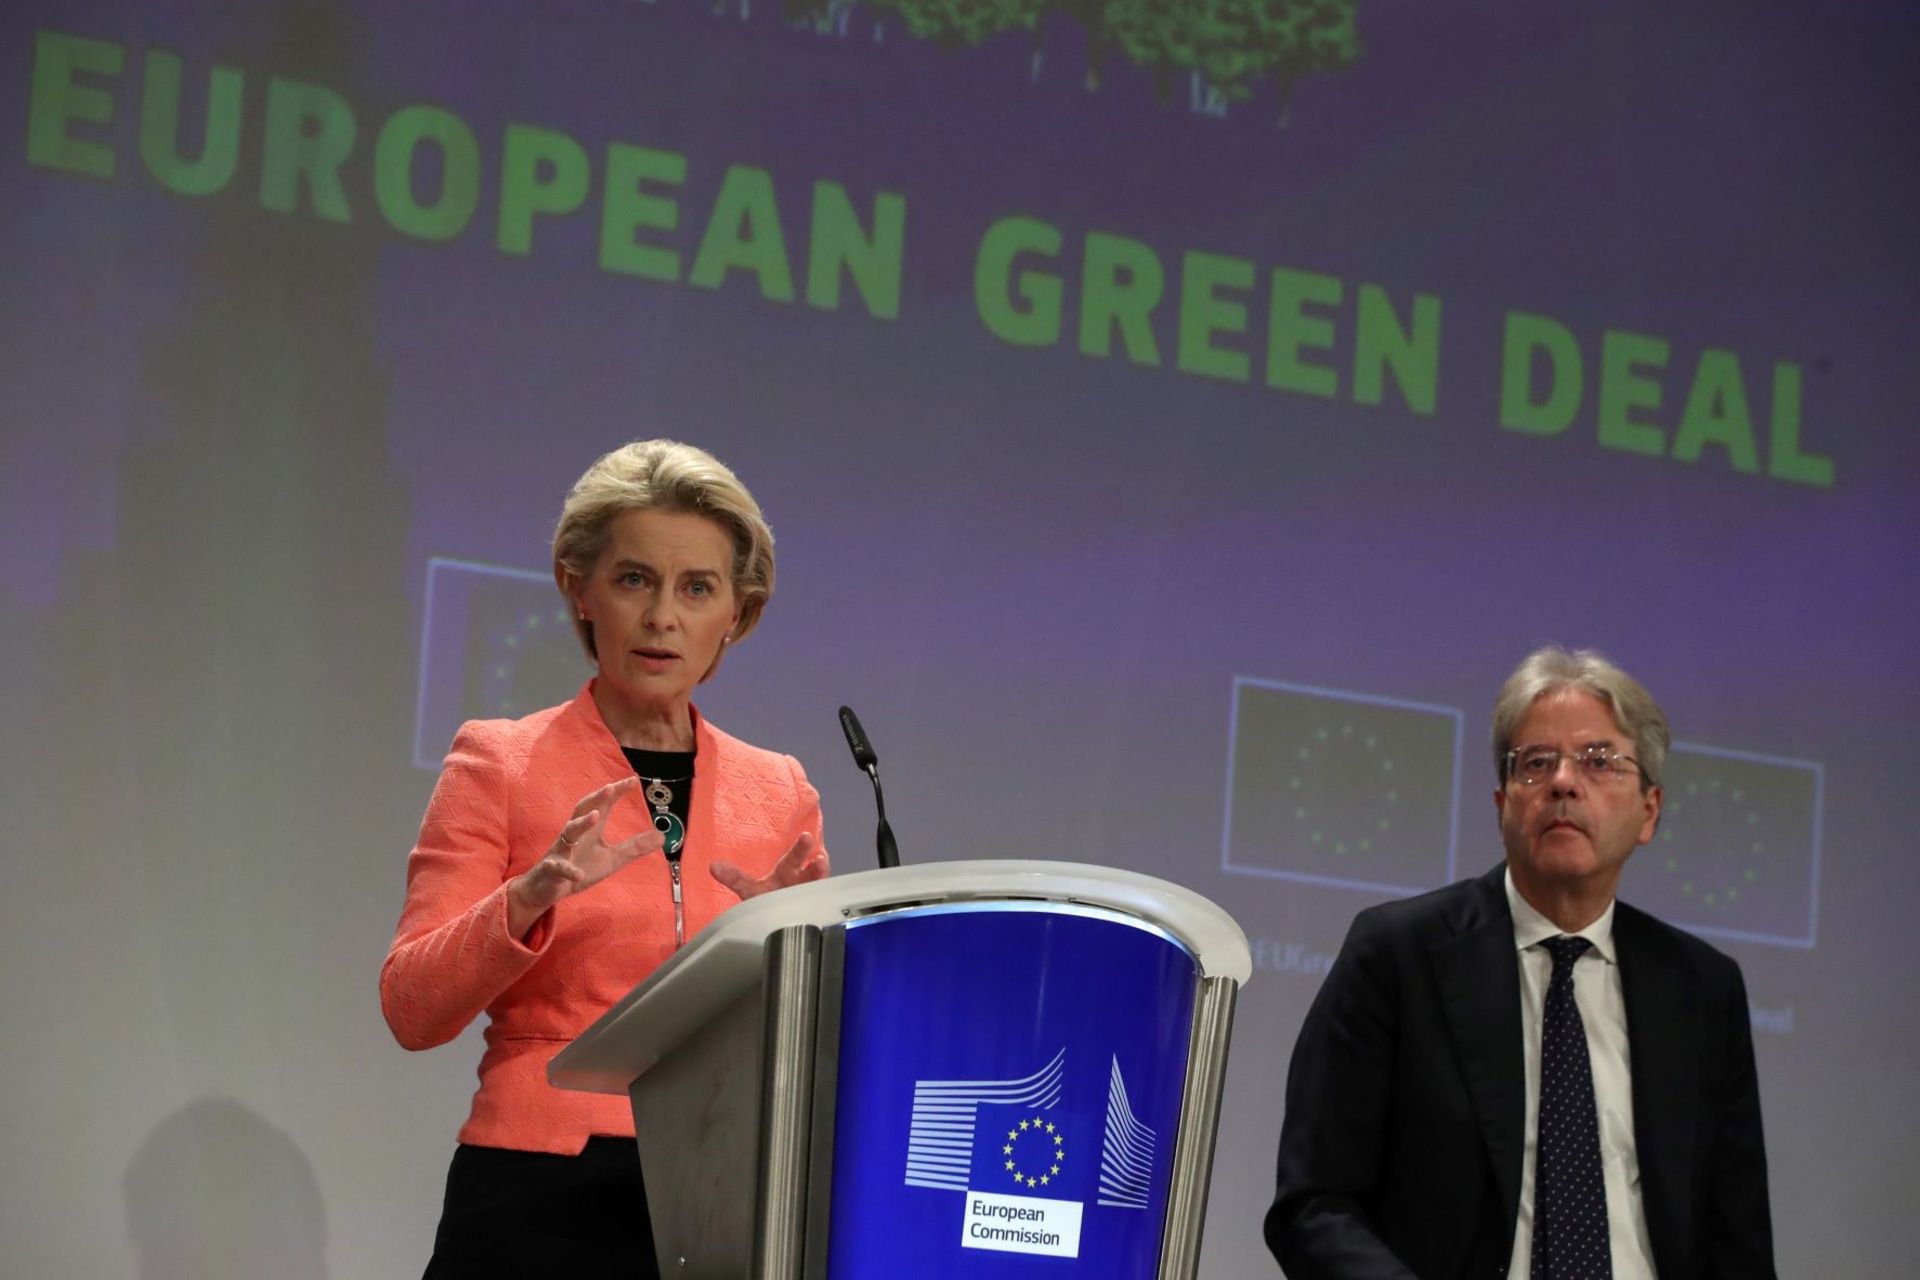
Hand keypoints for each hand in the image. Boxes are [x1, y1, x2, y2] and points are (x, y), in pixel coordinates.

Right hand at [507, 777, 662, 937]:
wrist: (547, 889)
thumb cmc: (579, 867)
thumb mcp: (611, 859)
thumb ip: (634, 847)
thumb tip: (662, 837)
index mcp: (590, 830)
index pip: (603, 805)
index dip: (616, 792)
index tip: (633, 780)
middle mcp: (574, 835)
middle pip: (583, 810)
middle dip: (596, 798)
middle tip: (611, 787)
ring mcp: (561, 851)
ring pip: (568, 833)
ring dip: (581, 823)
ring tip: (595, 817)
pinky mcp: (552, 869)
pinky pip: (558, 867)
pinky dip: (569, 870)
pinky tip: (579, 874)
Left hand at [711, 831, 828, 901]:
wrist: (782, 920)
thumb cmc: (771, 899)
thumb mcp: (751, 890)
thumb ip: (735, 878)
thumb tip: (713, 865)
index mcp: (788, 872)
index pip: (794, 858)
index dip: (801, 849)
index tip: (806, 836)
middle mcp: (802, 881)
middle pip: (810, 868)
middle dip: (813, 861)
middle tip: (813, 847)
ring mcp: (810, 896)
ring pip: (819, 885)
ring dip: (821, 876)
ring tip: (821, 865)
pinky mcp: (815, 911)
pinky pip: (821, 906)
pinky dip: (823, 902)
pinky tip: (825, 900)